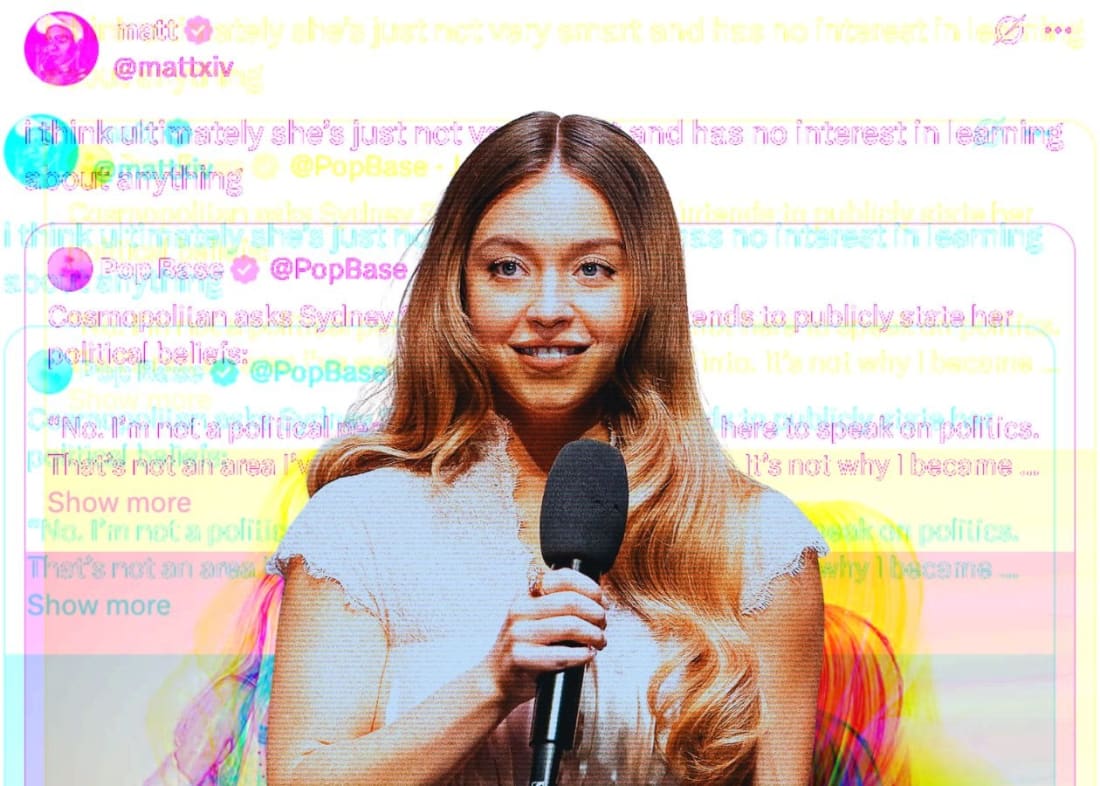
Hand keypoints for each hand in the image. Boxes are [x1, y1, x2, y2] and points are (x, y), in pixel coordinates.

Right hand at [480, 568, 608, 709]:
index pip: (563, 577)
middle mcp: (520, 609)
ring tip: (599, 641)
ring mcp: (519, 633)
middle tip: (603, 624)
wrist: (496, 677)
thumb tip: (598, 600)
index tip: (600, 601)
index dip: (590, 588)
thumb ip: (559, 604)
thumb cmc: (524, 646)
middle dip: (596, 613)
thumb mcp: (534, 616)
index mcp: (526, 594)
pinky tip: (588, 655)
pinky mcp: (521, 656)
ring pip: (571, 626)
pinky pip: (562, 654)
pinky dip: (583, 655)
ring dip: (594, 634)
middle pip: (571, 601)